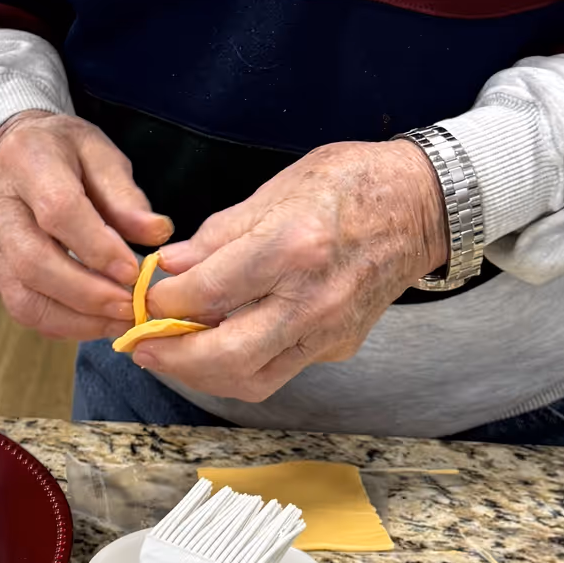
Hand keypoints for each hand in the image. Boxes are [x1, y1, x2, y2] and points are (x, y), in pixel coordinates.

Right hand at [0, 112, 172, 341]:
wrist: (2, 150)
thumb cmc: (59, 150)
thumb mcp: (98, 153)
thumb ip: (124, 195)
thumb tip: (157, 234)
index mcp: (26, 160)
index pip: (58, 211)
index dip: (98, 248)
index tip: (134, 271)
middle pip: (34, 262)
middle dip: (88, 294)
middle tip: (130, 307)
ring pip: (24, 297)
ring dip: (76, 319)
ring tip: (118, 321)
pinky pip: (22, 308)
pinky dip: (62, 323)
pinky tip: (95, 320)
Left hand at [135, 140, 447, 401]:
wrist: (422, 206)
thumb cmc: (350, 183)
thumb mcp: (277, 187)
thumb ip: (219, 235)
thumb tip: (170, 268)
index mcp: (292, 247)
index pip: (208, 294)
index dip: (163, 303)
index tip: (144, 298)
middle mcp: (312, 299)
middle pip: (226, 357)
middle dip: (172, 358)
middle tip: (141, 347)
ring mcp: (329, 331)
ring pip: (252, 379)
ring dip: (202, 374)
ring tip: (172, 353)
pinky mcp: (339, 346)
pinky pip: (278, 370)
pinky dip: (239, 366)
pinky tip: (218, 343)